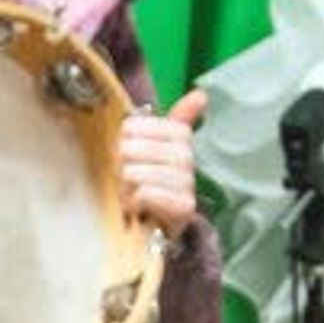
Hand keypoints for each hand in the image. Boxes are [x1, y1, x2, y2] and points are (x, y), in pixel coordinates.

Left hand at [116, 88, 207, 234]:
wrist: (163, 228)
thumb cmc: (152, 184)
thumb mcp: (154, 149)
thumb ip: (174, 120)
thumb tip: (202, 95)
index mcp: (179, 136)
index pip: (132, 127)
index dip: (122, 142)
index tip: (128, 155)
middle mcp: (186, 157)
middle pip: (131, 149)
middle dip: (121, 168)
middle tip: (127, 181)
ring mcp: (186, 182)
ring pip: (136, 173)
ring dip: (126, 189)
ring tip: (131, 196)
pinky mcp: (184, 207)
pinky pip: (146, 193)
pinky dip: (135, 203)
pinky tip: (138, 208)